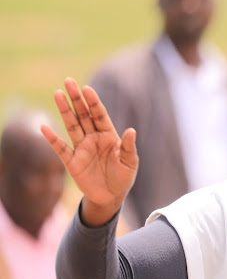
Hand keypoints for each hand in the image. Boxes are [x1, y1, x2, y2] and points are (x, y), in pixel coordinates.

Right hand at [41, 77, 137, 226]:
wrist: (111, 197)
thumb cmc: (123, 177)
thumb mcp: (130, 163)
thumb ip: (128, 147)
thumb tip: (131, 130)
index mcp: (109, 135)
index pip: (99, 115)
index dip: (93, 102)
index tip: (87, 89)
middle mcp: (93, 138)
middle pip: (83, 114)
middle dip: (76, 98)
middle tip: (68, 81)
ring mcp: (81, 148)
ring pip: (71, 125)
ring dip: (64, 110)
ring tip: (57, 93)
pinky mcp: (72, 161)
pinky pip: (60, 148)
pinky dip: (52, 138)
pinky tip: (44, 127)